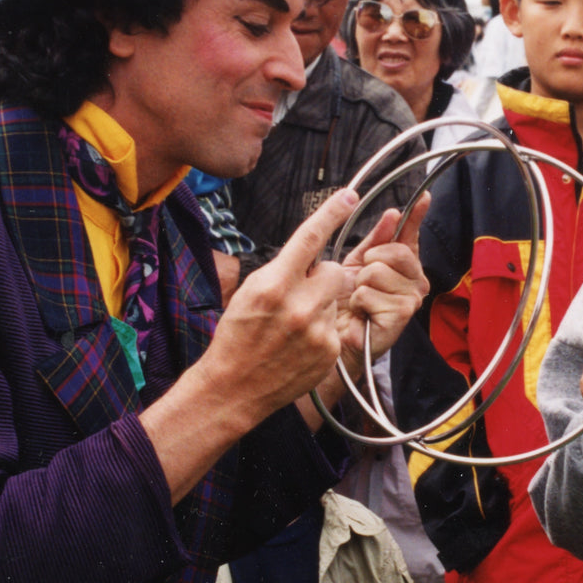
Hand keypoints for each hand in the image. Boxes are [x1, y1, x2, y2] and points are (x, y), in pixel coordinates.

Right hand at [198, 189, 359, 428]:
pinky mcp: (329, 350)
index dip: (331, 212)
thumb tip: (313, 253)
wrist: (233, 388)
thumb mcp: (251, 291)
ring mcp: (317, 330)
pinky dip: (322, 328)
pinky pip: (336, 323)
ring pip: (336, 298)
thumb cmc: (237, 335)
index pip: (309, 238)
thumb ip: (284, 269)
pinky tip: (300, 343)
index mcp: (274, 284)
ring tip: (293, 326)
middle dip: (323, 276)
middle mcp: (299, 305)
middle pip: (335, 270)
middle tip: (299, 294)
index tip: (349, 195)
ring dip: (321, 304)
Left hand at [337, 193, 431, 371]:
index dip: (416, 215)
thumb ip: (376, 239)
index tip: (424, 197)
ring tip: (360, 300)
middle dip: (368, 262)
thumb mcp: (359, 263)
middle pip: (393, 251)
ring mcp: (411, 298)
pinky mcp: (401, 315)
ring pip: (378, 270)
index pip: (411, 235)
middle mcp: (414, 281)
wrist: (335, 335)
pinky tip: (362, 312)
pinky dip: (358, 301)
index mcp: (405, 265)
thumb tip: (393, 214)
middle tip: (363, 281)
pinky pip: (370, 292)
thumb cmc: (346, 303)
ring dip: (360, 285)